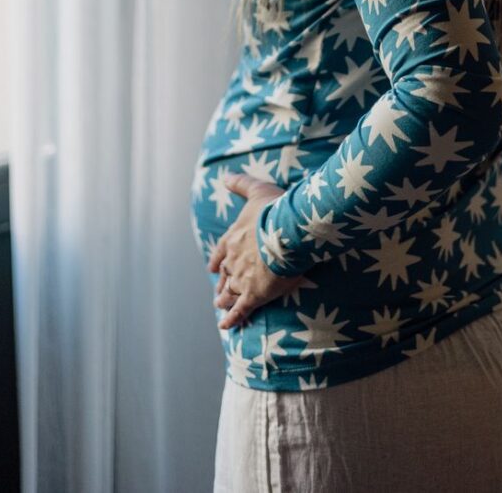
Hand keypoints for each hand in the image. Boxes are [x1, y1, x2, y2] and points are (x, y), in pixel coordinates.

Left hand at [206, 172, 304, 328]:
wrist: (288, 230)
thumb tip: (224, 176)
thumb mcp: (256, 190)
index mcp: (233, 238)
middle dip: (222, 283)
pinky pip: (240, 310)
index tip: (213, 267)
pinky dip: (232, 319)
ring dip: (224, 300)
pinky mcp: (255, 294)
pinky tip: (225, 326)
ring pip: (229, 293)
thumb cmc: (275, 209)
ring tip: (220, 305)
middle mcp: (233, 260)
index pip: (221, 252)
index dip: (218, 260)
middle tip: (218, 292)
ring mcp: (242, 278)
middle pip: (225, 275)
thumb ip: (240, 183)